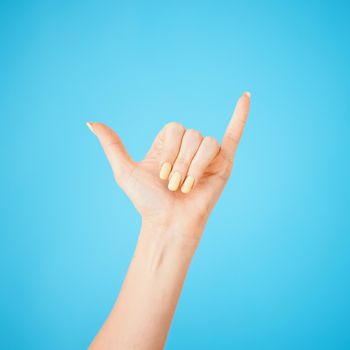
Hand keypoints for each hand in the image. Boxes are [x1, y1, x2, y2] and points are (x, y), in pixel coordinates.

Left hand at [87, 92, 249, 242]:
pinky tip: (246, 97)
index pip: (175, 128)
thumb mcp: (125, 170)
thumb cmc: (148, 201)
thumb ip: (112, 145)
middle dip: (181, 163)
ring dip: (195, 167)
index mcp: (170, 144)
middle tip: (175, 185)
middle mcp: (189, 147)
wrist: (168, 222)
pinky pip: (234, 135)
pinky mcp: (224, 163)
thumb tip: (90, 123)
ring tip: (188, 186)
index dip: (169, 149)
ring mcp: (207, 155)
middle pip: (192, 135)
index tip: (161, 173)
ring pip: (207, 143)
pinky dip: (241, 116)